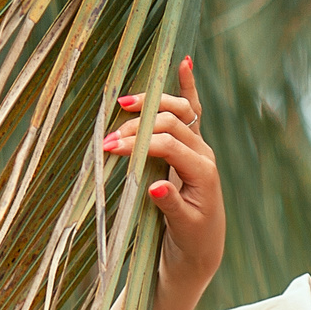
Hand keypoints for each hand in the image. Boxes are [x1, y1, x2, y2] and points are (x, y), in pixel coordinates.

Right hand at [106, 56, 221, 287]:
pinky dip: (187, 86)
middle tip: (107, 140)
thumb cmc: (192, 238)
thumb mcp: (183, 227)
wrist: (202, 246)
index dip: (139, 143)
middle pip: (170, 124)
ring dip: (151, 104)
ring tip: (124, 104)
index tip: (110, 149)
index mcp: (204, 171)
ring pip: (178, 111)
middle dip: (137, 127)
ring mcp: (198, 145)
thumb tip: (154, 188)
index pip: (169, 146)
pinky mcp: (190, 145)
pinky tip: (185, 63)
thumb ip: (171, 206)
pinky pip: (191, 110)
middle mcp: (203, 153)